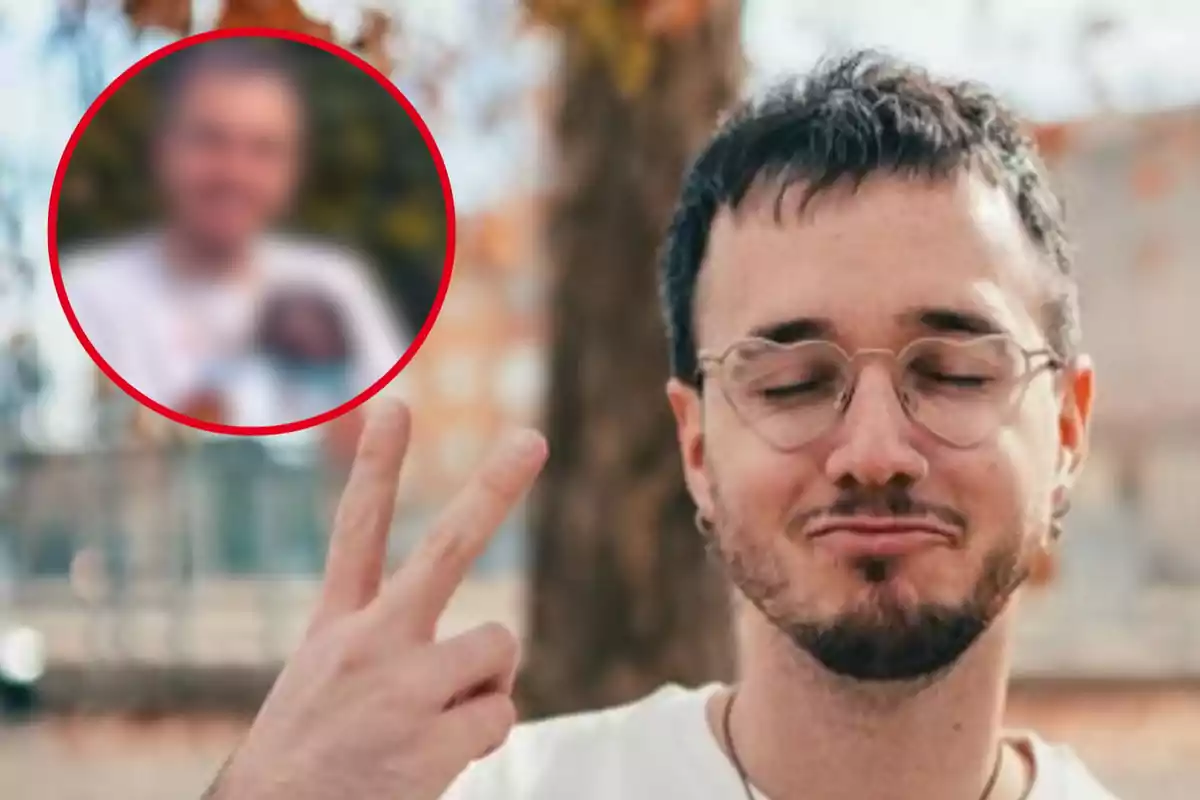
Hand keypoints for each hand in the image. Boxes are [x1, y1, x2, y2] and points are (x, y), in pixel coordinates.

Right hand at [205, 398, 547, 799]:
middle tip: (531, 439)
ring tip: (436, 722)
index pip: (358, 531)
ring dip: (485, 684)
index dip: (378, 466)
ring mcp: (402, 688)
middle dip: (493, 489)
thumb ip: (392, 651)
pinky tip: (435, 760)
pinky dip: (480, 739)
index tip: (396, 404)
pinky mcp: (431, 739)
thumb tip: (493, 651)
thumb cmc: (307, 764)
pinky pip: (499, 716)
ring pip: (498, 646)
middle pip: (447, 548)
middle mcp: (369, 643)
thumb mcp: (324, 687)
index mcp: (335, 628)